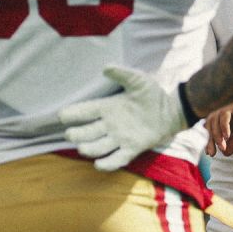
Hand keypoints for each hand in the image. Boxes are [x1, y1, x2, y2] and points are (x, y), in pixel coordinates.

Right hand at [58, 66, 187, 171]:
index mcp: (108, 107)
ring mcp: (120, 138)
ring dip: (89, 149)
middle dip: (76, 134)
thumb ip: (123, 73)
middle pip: (87, 132)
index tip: (61, 115)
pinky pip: (117, 159)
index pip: (85, 111)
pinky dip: (107, 164)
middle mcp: (110, 125)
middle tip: (71, 134)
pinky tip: (98, 164)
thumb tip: (105, 67)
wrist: (171, 110)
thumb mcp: (138, 80)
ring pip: (98, 147)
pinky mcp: (132, 149)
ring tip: (83, 148)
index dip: (73, 113)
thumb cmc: (152, 94)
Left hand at [206, 75, 232, 155]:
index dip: (210, 139)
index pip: (213, 126)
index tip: (212, 154)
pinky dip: (224, 126)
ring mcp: (231, 103)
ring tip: (222, 147)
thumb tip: (225, 154)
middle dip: (209, 139)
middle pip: (210, 122)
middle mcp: (227, 108)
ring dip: (216, 134)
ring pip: (215, 118)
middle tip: (212, 154)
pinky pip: (225, 113)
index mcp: (229, 114)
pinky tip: (227, 137)